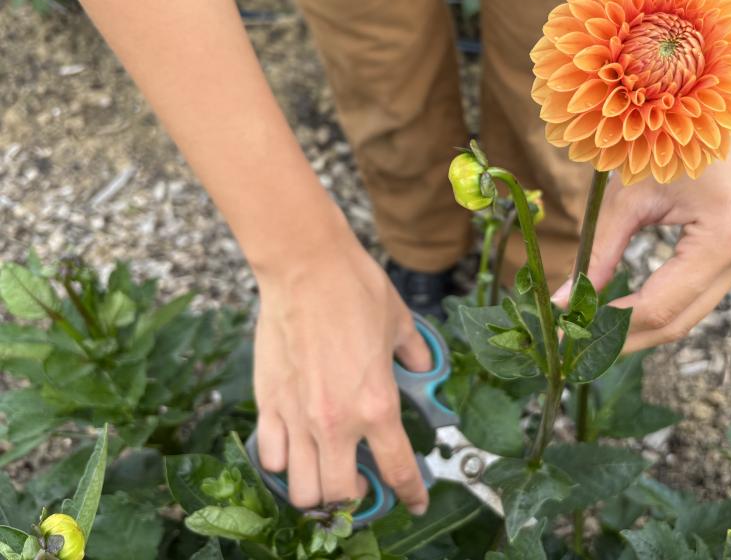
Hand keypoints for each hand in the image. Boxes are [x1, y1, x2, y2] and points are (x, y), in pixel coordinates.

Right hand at [251, 219, 431, 513]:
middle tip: (362, 483)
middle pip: (340, 497)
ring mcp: (297, 417)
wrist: (306, 267)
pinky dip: (284, 464)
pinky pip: (271, 457)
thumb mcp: (401, 325)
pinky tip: (296, 449)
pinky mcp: (268, 404)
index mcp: (377, 405)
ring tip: (327, 471)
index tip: (414, 502)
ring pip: (301, 489)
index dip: (411, 494)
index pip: (398, 470)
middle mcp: (337, 422)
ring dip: (317, 490)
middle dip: (356, 500)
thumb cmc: (356, 291)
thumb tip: (423, 368)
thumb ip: (415, 356)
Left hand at [554, 139, 730, 351]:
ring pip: (690, 313)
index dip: (613, 327)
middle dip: (624, 337)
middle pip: (680, 319)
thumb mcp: (626, 197)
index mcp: (727, 233)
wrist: (706, 101)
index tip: (569, 336)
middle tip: (574, 346)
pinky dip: (658, 306)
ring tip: (591, 332)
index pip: (662, 305)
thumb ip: (597, 254)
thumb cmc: (662, 137)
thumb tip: (563, 304)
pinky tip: (619, 313)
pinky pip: (696, 294)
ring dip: (639, 327)